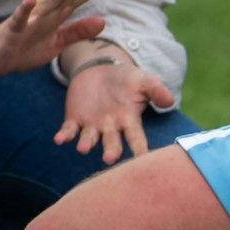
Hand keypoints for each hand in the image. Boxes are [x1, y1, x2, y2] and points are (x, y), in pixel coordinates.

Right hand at [0, 0, 119, 79]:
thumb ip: (78, 31)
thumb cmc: (24, 47)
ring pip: (49, 1)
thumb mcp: (57, 42)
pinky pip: (19, 19)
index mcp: (57, 14)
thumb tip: (103, 21)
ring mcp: (29, 19)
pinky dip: (24, 9)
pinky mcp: (13, 30)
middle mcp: (45, 11)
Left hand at [55, 56, 176, 163]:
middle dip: (111, 151)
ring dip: (86, 144)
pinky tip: (59, 139)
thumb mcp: (143, 80)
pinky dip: (64, 135)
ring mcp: (92, 126)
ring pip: (89, 139)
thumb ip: (156, 89)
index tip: (143, 160)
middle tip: (110, 159)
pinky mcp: (74, 119)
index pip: (136, 138)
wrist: (100, 69)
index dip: (139, 149)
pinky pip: (68, 130)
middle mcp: (111, 128)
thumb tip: (169, 101)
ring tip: (83, 148)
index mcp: (129, 121)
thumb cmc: (126, 79)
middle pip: (112, 143)